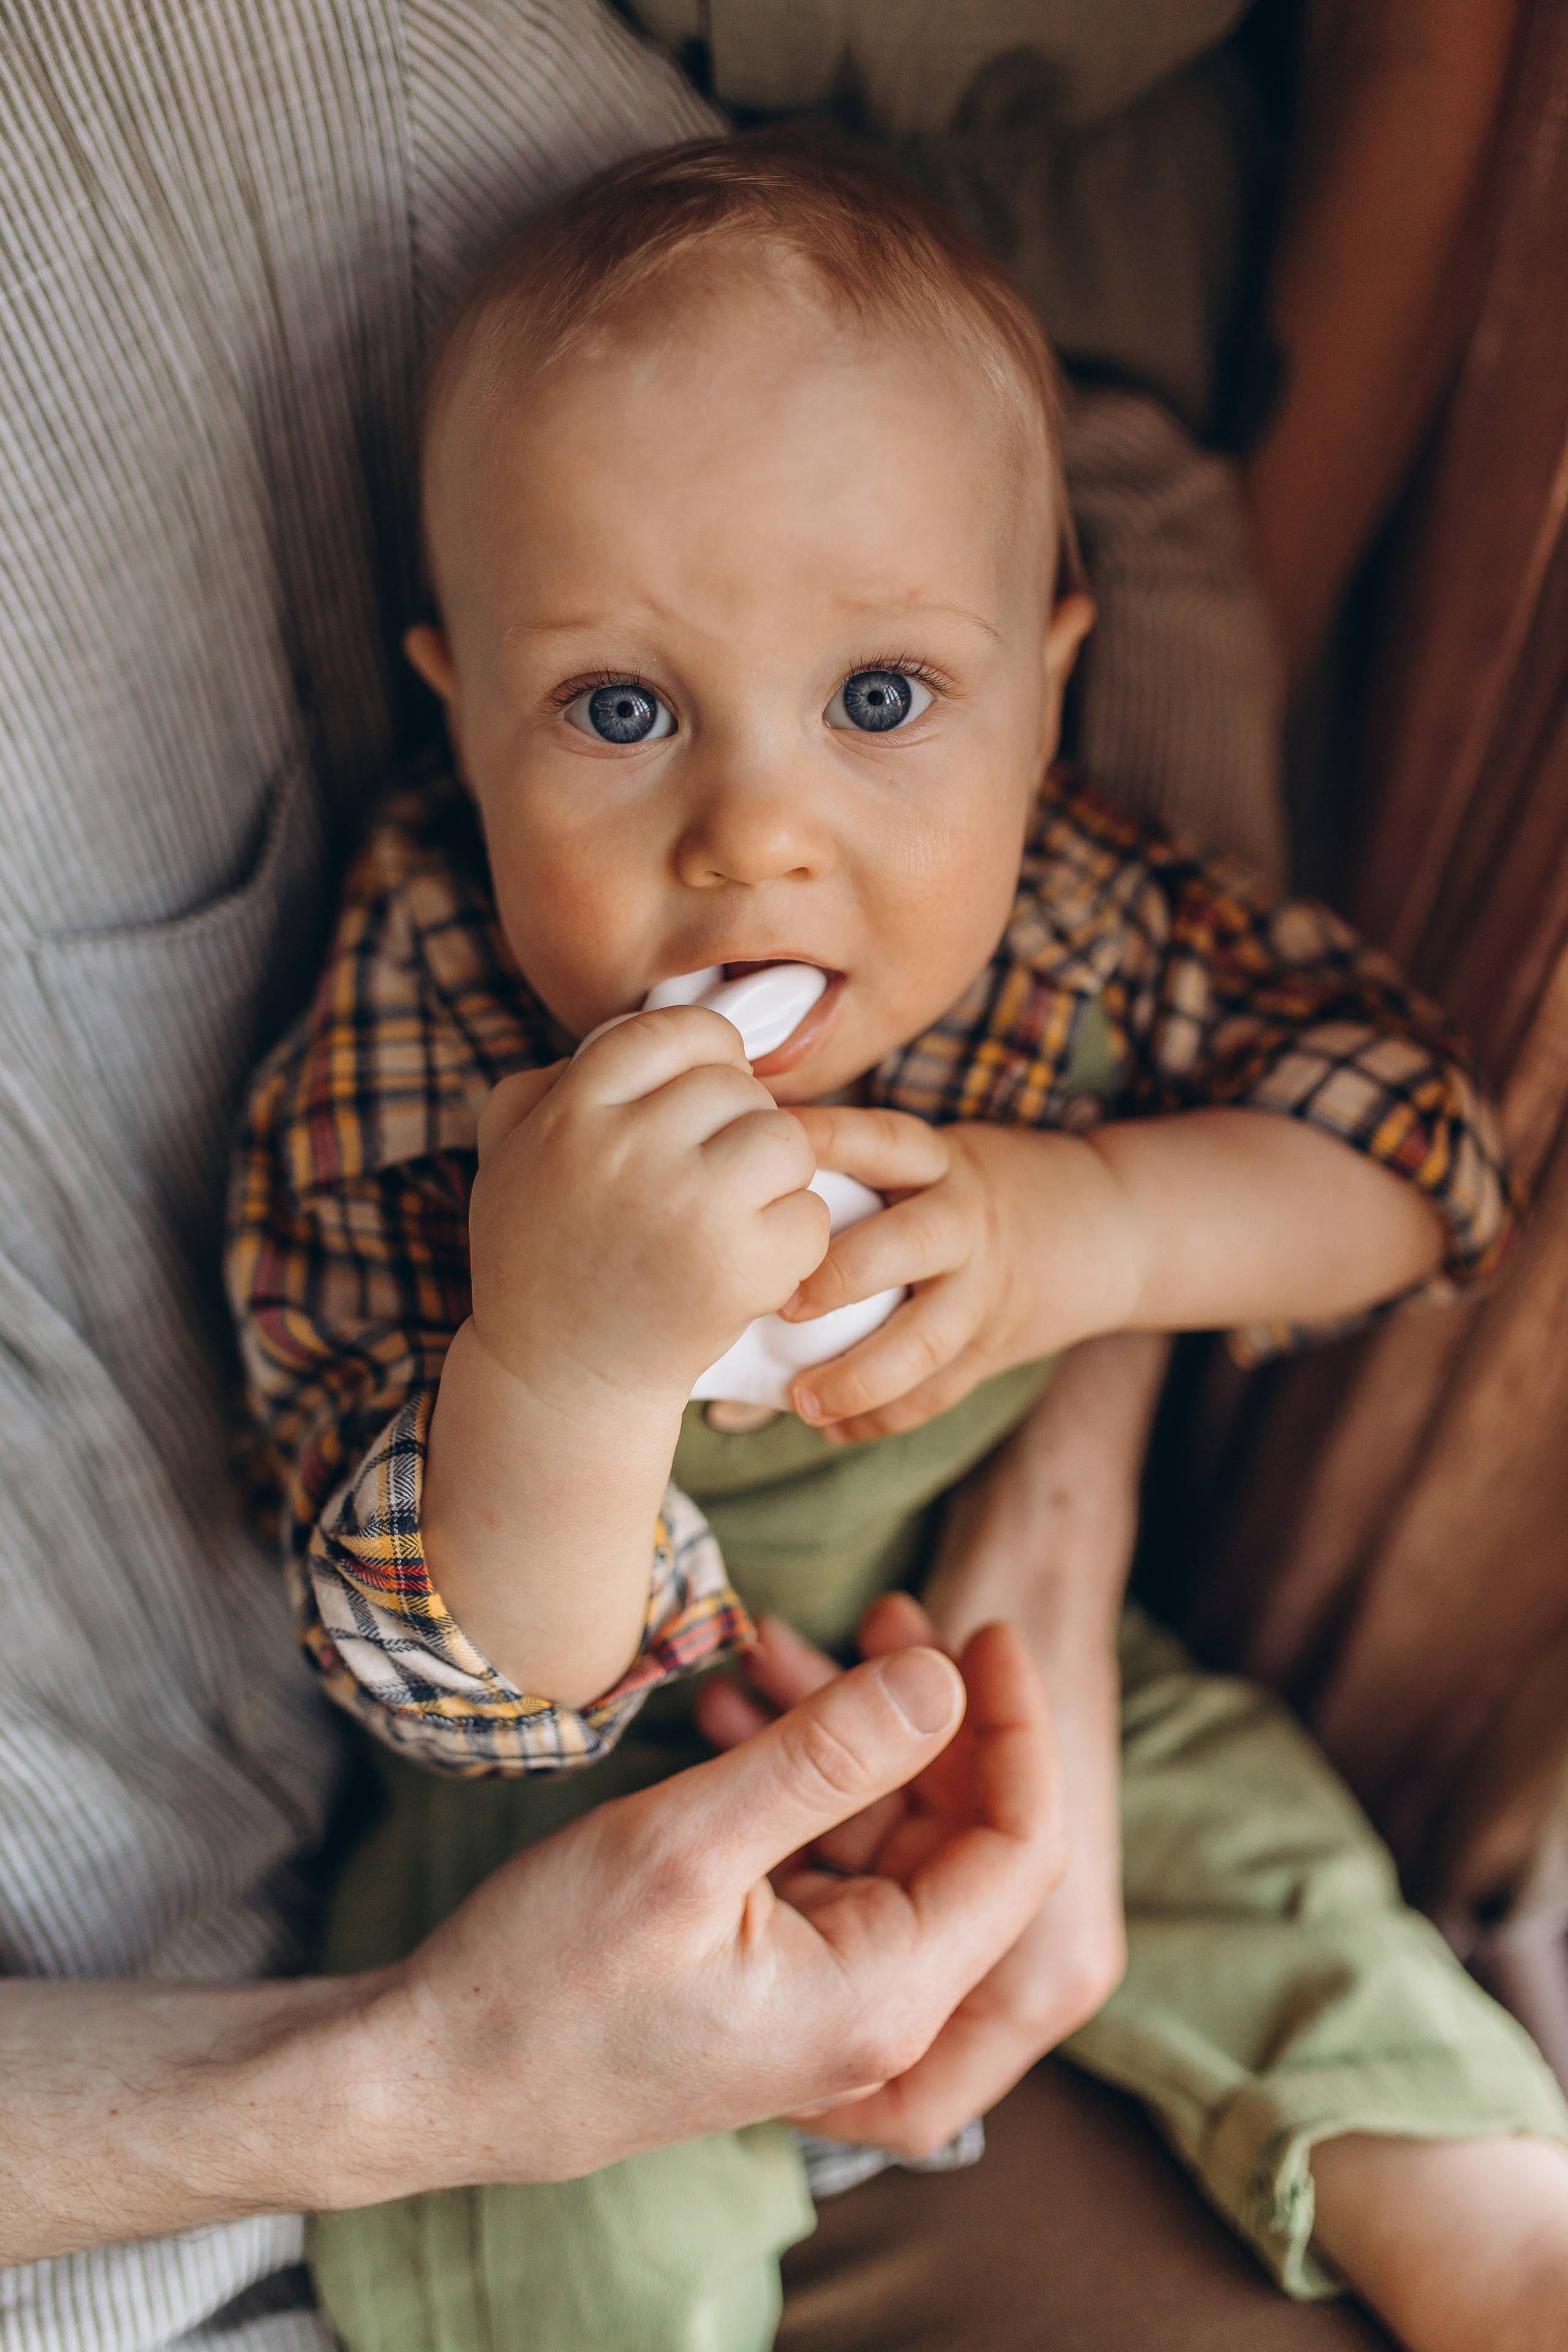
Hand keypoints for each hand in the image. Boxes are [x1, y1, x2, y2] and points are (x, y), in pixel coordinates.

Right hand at [356, 1635, 1062, 2193]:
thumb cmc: (546, 1976)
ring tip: (768, 1651)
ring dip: (847, 1741)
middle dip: (926, 1718)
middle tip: (879, 1614)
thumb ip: (826, 1756)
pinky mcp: (776, 1981)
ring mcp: (826, 2000)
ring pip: (886, 1840)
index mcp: (885, 1996)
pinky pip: (826, 1862)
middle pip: (961, 1840)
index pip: (1021, 1852)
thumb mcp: (687, 1843)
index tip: (983, 1629)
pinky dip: (796, 1785)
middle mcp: (878, 2012)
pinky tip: (728, 1717)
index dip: (1020, 1729)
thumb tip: (943, 1679)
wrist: (434, 2078)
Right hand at [426, 1011, 826, 1697]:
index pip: (674, 1029)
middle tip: (713, 1172)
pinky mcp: (738, 1270)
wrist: (558, 1379)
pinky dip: (794, 1241)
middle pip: (738, 1086)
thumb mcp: (505, 1157)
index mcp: (573, 1114)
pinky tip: (749, 1263)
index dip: (705, 1050)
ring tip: (737, 1213)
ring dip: (776, 1176)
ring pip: (787, 1140)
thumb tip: (620, 1036)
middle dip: (738, 1123)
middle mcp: (629, 1150)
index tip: (706, 1089)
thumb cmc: (539, 1258)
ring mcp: (689, 1210)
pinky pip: (811, 1216)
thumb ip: (543, 1084)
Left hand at [780, 1103, 1444, 1442]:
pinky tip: (834, 1430)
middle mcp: (966, 1226)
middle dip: (843, 1276)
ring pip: (924, 1343)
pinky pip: (938, 1394)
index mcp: (946, 1166)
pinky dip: (883, 1419)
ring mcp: (983, 1294)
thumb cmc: (994, 1186)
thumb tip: (759, 1170)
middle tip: (781, 1303)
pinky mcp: (993, 1349)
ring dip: (858, 1378)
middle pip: (908, 1246)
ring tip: (799, 1401)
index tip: (772, 1145)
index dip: (829, 1138)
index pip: (884, 1142)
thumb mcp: (948, 1154)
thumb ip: (875, 1165)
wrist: (1113, 1230)